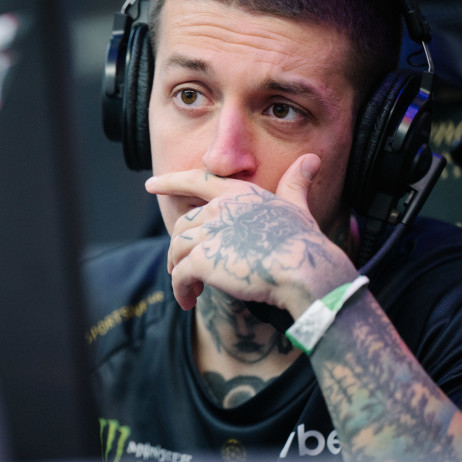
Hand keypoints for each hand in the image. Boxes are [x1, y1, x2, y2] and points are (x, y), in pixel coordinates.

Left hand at [145, 154, 355, 314]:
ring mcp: (209, 233)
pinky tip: (188, 301)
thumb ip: (296, 184)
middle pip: (183, 225)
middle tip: (182, 268)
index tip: (150, 186)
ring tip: (189, 288)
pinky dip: (180, 289)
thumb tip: (312, 160)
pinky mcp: (202, 260)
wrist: (302, 269)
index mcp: (238, 193)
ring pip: (177, 250)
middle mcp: (219, 209)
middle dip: (179, 247)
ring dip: (178, 270)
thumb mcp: (298, 207)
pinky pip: (180, 276)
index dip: (170, 182)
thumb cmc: (303, 241)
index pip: (196, 180)